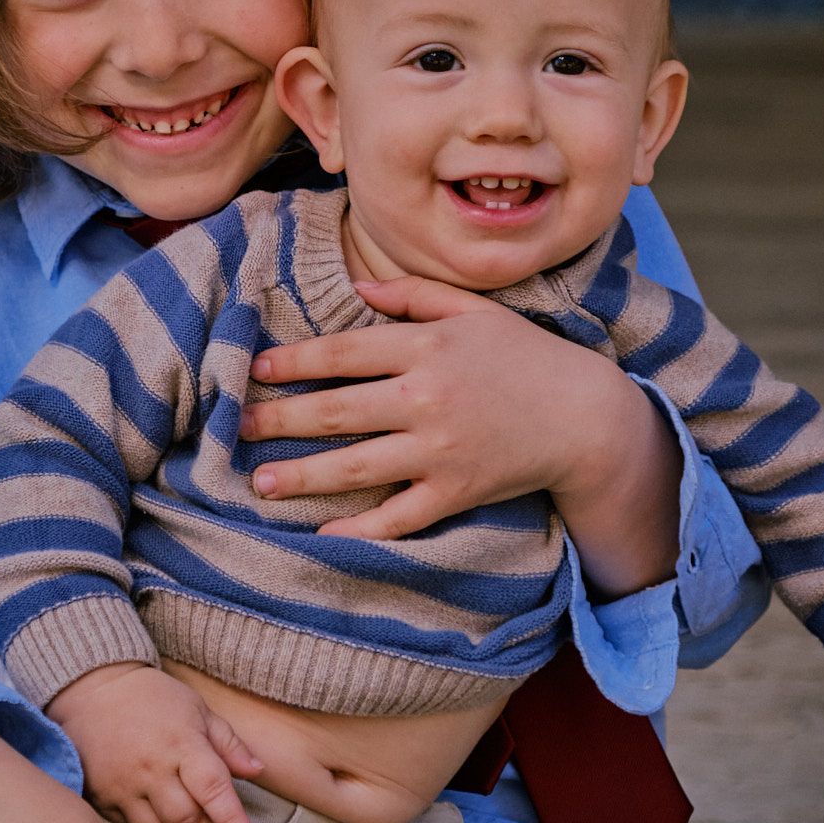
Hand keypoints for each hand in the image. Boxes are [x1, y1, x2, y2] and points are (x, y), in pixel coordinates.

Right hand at [49, 663, 263, 822]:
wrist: (91, 690)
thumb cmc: (152, 697)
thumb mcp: (197, 709)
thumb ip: (228, 743)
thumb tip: (258, 771)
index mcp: (182, 743)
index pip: (213, 788)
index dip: (232, 820)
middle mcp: (153, 768)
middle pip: (187, 820)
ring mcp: (124, 786)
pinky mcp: (103, 798)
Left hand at [240, 276, 679, 594]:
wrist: (585, 417)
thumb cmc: (526, 357)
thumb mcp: (474, 312)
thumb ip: (414, 295)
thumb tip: (357, 289)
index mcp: (427, 348)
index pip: (343, 353)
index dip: (294, 362)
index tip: (256, 369)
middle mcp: (427, 398)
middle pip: (336, 410)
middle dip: (280, 419)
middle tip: (239, 427)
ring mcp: (440, 450)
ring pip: (356, 465)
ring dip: (303, 475)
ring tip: (261, 483)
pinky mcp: (456, 492)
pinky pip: (399, 516)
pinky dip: (360, 528)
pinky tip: (323, 532)